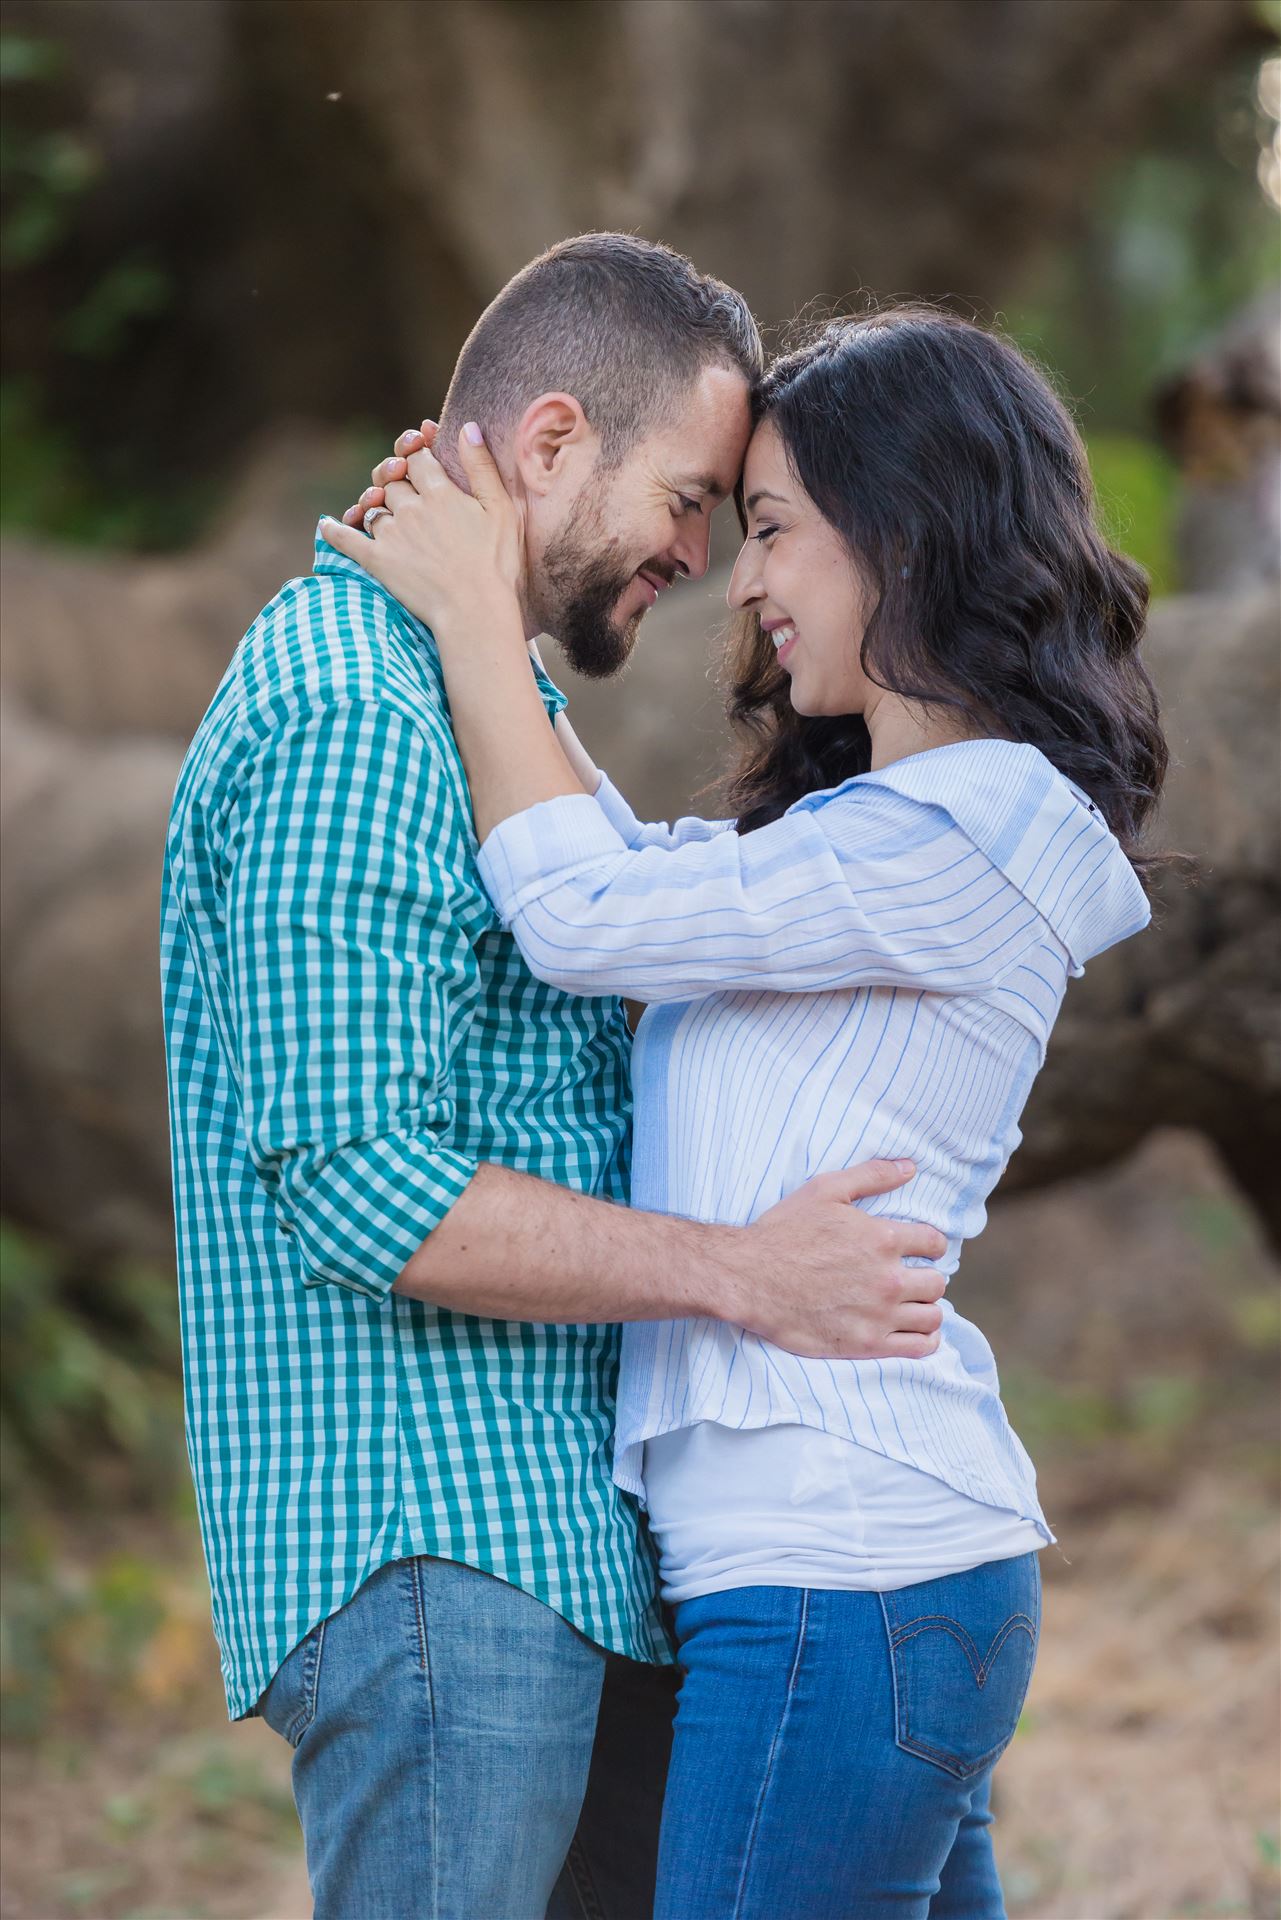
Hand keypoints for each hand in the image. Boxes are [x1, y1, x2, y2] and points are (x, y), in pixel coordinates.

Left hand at [322, 423, 522, 636]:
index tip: (421, 458)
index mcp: (440, 492)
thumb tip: (466, 427)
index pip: (418, 458)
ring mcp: (391, 534)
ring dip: (376, 504)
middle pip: (392, 481)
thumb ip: (482, 467)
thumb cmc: (496, 563)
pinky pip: (347, 540)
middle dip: (396, 480)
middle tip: (405, 489)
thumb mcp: (501, 510)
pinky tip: (328, 525)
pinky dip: (335, 530)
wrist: (475, 610)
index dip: (418, 454)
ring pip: (373, 506)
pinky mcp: (377, 560)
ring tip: (384, 510)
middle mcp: (411, 508)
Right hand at [736, 1159, 947, 1360]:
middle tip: (909, 1278)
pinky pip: (918, 1347)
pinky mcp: (867, 1344)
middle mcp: (888, 1278)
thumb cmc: (783, 1232)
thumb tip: (910, 1167)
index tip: (920, 1249)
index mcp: (882, 1238)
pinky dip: (925, 1340)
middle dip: (926, 1277)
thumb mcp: (825, 1190)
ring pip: (932, 1316)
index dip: (930, 1244)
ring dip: (926, 1307)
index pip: (934, 1242)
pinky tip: (914, 1331)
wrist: (749, 1279)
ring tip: (910, 1304)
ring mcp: (879, 1315)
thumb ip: (871, 1176)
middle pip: (936, 1282)